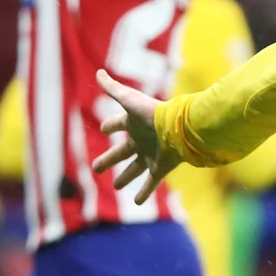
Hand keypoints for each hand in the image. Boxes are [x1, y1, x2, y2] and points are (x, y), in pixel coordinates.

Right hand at [92, 70, 179, 203]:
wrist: (179, 128)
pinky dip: (144, 193)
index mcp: (133, 123)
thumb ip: (113, 88)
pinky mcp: (160, 167)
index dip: (109, 126)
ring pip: (134, 169)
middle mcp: (141, 140)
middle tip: (96, 168)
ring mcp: (150, 154)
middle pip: (121, 151)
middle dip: (109, 159)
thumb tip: (99, 73)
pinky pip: (151, 182)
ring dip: (125, 177)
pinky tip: (137, 202)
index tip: (104, 130)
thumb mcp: (129, 100)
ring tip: (116, 186)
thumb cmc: (153, 113)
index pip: (117, 124)